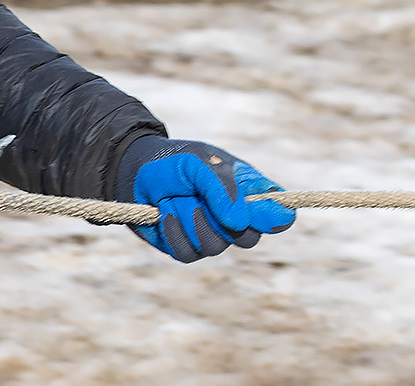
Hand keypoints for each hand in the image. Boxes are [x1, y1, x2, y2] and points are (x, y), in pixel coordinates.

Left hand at [113, 136, 294, 262]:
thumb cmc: (174, 162)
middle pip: (249, 238)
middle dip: (220, 217)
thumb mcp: (199, 163)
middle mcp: (236, 219)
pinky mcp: (188, 249)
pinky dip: (173, 230)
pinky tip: (164, 213)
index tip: (252, 211)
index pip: (279, 215)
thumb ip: (223, 187)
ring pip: (215, 246)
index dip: (272, 218)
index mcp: (249, 193)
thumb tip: (239, 222)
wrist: (135, 171)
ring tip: (177, 198)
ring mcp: (213, 236)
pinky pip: (189, 253)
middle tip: (199, 196)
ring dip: (190, 219)